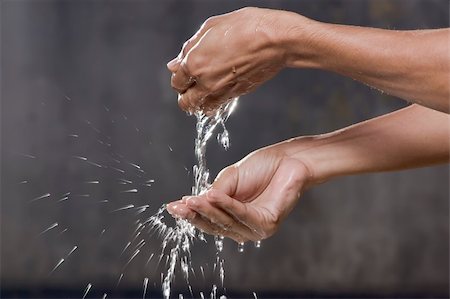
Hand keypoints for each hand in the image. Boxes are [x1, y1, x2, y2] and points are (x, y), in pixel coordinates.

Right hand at [166, 145, 312, 242]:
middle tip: (179, 206)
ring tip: (191, 200)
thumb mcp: (230, 180)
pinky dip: (227, 205)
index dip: (190, 214)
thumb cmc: (262, 168)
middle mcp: (242, 227)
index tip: (171, 207)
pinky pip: (242, 215)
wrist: (289, 160)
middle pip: (214, 224)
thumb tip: (191, 203)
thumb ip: (214, 193)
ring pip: (226, 221)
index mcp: (231, 217)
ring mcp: (255, 229)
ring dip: (208, 209)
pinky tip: (213, 196)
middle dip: (195, 215)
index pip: (207, 219)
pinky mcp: (267, 225)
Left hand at [167, 7, 304, 112]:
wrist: (275, 40)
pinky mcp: (236, 95)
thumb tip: (176, 63)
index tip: (184, 71)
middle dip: (185, 93)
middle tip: (191, 83)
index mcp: (194, 63)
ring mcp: (222, 91)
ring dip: (199, 102)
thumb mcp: (211, 27)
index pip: (176, 81)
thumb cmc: (246, 27)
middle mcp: (205, 82)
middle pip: (185, 102)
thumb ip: (190, 48)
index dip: (179, 76)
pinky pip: (218, 107)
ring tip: (204, 89)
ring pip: (200, 109)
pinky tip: (218, 91)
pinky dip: (213, 103)